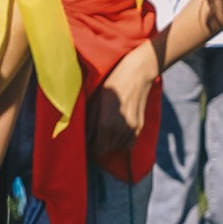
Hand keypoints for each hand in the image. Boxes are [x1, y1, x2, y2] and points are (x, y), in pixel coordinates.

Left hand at [95, 39, 160, 161]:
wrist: (138, 73)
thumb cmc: (112, 82)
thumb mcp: (94, 100)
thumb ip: (88, 122)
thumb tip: (83, 138)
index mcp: (106, 124)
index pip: (95, 150)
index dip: (88, 149)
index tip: (83, 144)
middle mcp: (120, 130)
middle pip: (105, 150)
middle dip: (96, 147)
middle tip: (90, 139)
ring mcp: (132, 129)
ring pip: (116, 148)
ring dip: (108, 145)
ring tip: (102, 135)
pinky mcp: (139, 126)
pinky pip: (128, 144)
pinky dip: (120, 143)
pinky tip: (115, 134)